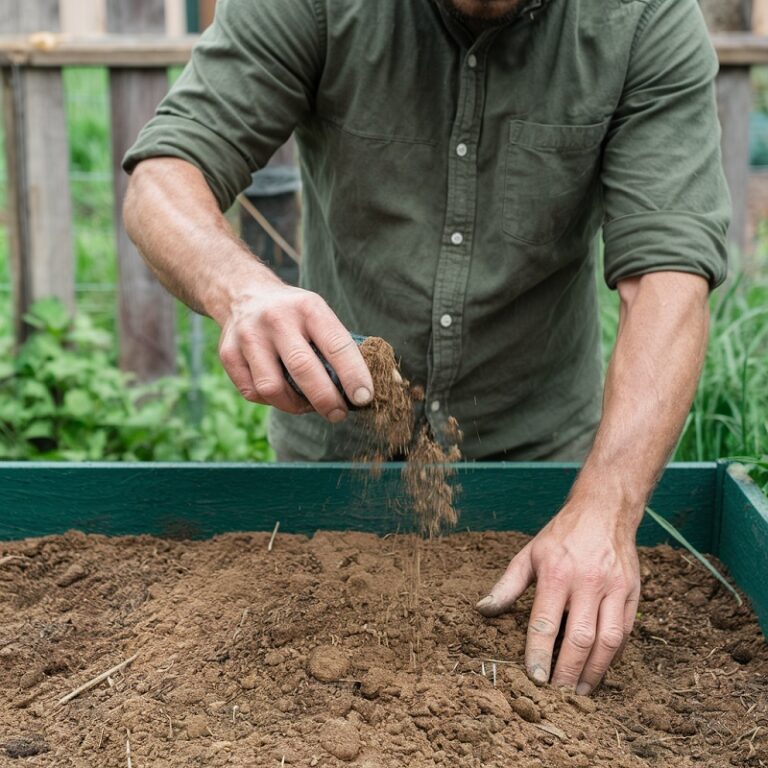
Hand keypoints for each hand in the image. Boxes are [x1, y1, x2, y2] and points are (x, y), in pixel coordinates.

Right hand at [217, 280, 373, 420]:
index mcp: (309, 308)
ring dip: (295, 405)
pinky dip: (271, 400)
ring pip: (273, 388)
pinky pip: (253, 393)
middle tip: (338, 414)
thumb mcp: (321, 317)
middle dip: (326, 400)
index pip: (336, 345)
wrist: (242, 293)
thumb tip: (391, 384)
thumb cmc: (294, 314)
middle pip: (304, 370)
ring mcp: (248, 336)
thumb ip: (347, 349)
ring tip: (306, 403)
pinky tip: (281, 391)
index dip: (353, 375)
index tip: (364, 398)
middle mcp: (276, 319)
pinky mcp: (227, 353)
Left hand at [476, 499, 640, 694]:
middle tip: (557, 697)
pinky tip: (598, 668)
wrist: (604, 510)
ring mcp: (614, 588)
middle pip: (580, 639)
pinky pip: (625, 632)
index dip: (539, 654)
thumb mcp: (528, 554)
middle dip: (567, 672)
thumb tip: (483, 610)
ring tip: (579, 691)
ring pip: (608, 641)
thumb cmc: (561, 536)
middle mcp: (588, 581)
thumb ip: (507, 585)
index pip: (545, 622)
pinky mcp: (633, 593)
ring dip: (594, 672)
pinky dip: (612, 656)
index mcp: (557, 573)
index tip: (534, 679)